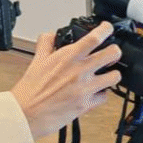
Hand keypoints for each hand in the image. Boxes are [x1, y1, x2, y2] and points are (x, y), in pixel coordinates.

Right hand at [10, 23, 123, 138]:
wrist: (26, 114)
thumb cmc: (30, 90)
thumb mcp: (37, 61)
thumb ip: (46, 44)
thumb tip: (50, 35)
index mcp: (68, 57)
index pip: (94, 37)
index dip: (106, 29)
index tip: (107, 29)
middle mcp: (80, 71)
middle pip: (112, 54)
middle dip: (116, 51)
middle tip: (112, 53)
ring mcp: (85, 88)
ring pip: (115, 76)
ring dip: (112, 74)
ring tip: (107, 75)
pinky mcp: (86, 105)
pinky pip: (104, 97)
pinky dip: (102, 94)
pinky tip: (95, 92)